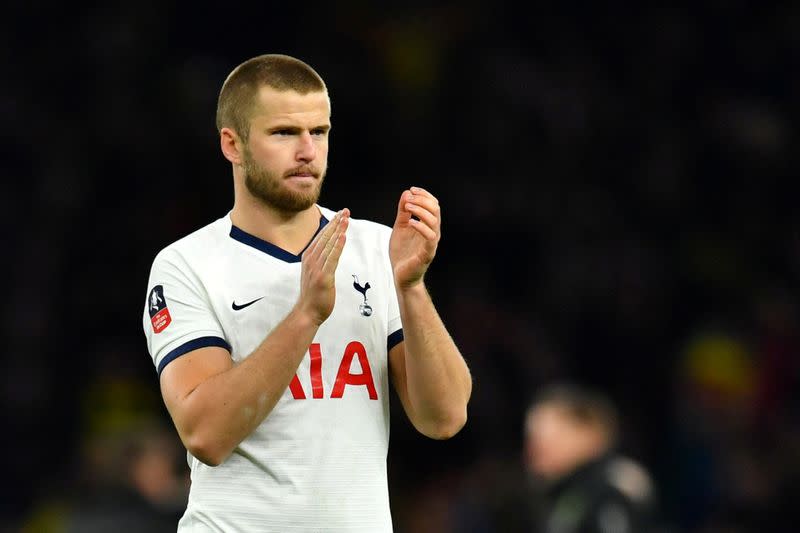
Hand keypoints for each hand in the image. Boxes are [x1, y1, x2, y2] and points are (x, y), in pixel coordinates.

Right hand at [297, 209, 348, 324]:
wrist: (307, 312)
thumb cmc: (312, 294)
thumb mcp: (313, 272)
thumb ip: (320, 260)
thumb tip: (328, 250)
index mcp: (308, 257)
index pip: (321, 237)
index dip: (331, 224)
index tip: (340, 214)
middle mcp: (311, 260)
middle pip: (325, 237)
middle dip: (336, 223)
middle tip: (346, 211)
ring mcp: (316, 268)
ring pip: (329, 245)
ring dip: (338, 230)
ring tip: (346, 219)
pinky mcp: (324, 277)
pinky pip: (332, 259)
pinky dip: (338, 246)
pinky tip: (343, 237)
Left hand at [390, 187, 440, 288]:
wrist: (400, 275)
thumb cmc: (402, 252)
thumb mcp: (400, 227)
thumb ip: (403, 211)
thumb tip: (407, 193)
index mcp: (428, 225)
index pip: (433, 204)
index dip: (424, 194)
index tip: (411, 190)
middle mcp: (433, 232)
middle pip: (436, 210)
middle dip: (422, 200)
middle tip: (408, 199)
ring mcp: (431, 243)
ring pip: (434, 221)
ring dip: (420, 210)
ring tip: (407, 207)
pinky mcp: (427, 253)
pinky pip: (430, 237)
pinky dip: (421, 226)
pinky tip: (410, 222)